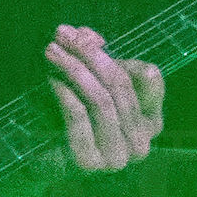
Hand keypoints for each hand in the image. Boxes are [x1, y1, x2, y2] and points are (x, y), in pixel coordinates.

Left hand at [44, 25, 164, 172]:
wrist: (46, 160)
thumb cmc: (73, 119)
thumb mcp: (92, 83)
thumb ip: (96, 57)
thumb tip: (88, 35)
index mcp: (151, 121)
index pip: (149, 78)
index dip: (116, 53)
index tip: (79, 34)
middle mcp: (141, 141)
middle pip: (120, 85)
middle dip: (89, 55)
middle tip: (61, 35)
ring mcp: (118, 156)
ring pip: (101, 100)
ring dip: (74, 70)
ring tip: (52, 52)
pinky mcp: (91, 163)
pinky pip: (80, 118)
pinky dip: (66, 94)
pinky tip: (52, 79)